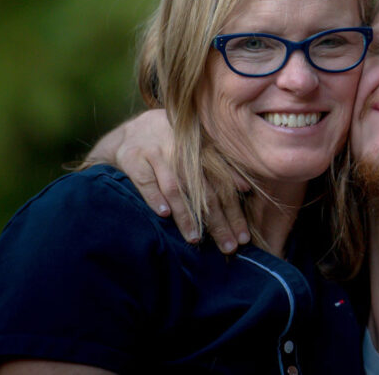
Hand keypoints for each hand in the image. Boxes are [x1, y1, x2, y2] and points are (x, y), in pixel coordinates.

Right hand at [89, 109, 249, 252]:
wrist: (133, 131)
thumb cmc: (173, 145)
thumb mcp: (198, 150)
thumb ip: (222, 166)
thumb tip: (245, 188)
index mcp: (203, 150)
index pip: (224, 186)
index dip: (235, 212)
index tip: (243, 237)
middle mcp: (182, 150)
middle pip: (204, 191)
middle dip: (217, 221)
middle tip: (228, 247)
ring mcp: (157, 153)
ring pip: (175, 188)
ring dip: (186, 215)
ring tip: (195, 238)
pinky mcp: (134, 158)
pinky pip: (146, 181)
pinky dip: (155, 198)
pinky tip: (164, 215)